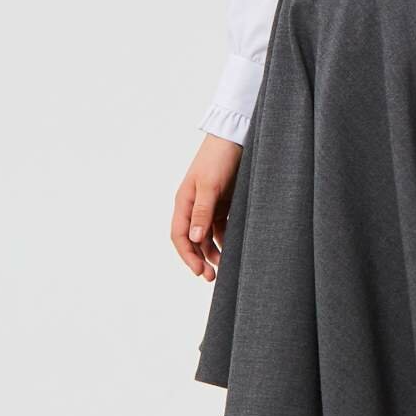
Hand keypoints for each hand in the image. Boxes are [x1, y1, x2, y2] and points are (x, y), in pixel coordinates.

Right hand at [173, 134, 242, 280]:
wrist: (235, 138)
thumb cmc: (218, 158)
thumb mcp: (210, 186)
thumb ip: (203, 212)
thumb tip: (195, 239)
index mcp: (184, 202)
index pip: (180, 236)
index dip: (188, 256)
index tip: (200, 272)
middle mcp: (193, 206)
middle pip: (192, 240)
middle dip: (200, 259)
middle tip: (212, 277)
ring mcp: (208, 206)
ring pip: (207, 237)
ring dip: (213, 253)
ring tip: (224, 268)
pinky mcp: (223, 203)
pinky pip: (221, 228)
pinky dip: (225, 240)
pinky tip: (233, 250)